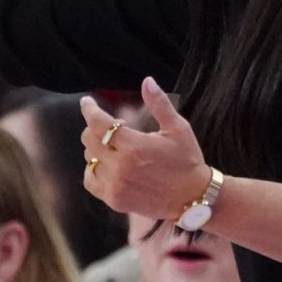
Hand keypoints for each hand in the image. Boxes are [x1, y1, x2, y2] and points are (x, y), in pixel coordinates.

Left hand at [79, 78, 209, 220]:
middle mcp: (120, 166)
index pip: (98, 122)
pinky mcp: (115, 200)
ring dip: (96, 148)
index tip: (87, 102)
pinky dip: (93, 170)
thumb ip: (159, 104)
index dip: (90, 109)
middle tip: (111, 127)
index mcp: (134, 145)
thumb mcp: (178, 128)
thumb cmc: (187, 160)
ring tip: (113, 146)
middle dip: (95, 127)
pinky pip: (90, 181)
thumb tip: (147, 81)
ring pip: (89, 159)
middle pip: (90, 139)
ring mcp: (115, 185)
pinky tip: (107, 165)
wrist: (194, 198)